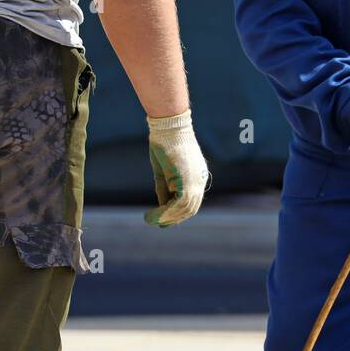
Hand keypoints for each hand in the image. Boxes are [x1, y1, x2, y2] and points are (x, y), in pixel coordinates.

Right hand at [145, 111, 209, 226]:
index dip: (178, 213)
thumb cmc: (165, 143)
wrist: (168, 126)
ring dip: (165, 217)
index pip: (191, 201)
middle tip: (157, 223)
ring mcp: (195, 182)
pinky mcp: (187, 182)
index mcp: (197, 176)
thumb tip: (163, 206)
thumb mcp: (164, 171)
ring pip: (183, 210)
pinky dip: (164, 213)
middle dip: (173, 219)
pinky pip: (177, 205)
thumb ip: (166, 189)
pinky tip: (152, 215)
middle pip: (190, 209)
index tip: (164, 219)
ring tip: (150, 219)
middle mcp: (199, 181)